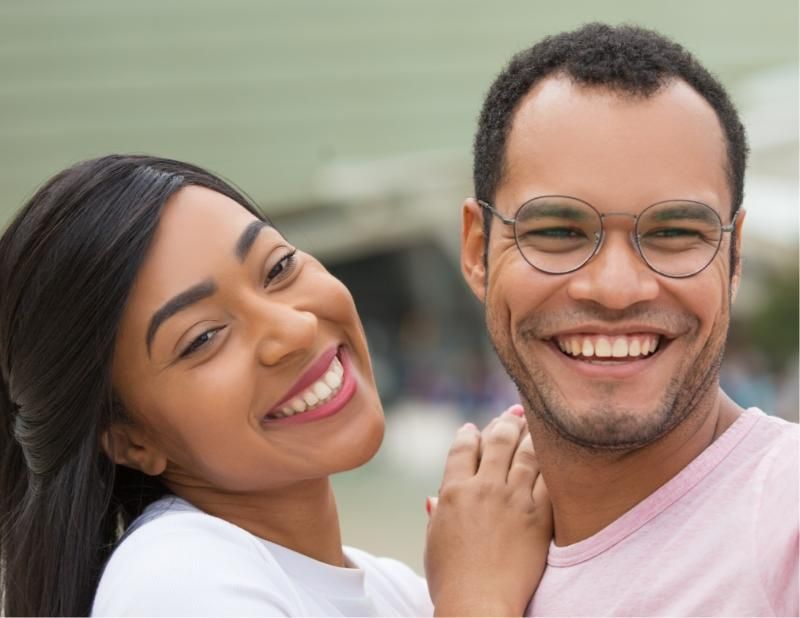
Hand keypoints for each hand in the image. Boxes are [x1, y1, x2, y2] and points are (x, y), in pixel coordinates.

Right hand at [424, 406, 552, 616]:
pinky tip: (554, 453)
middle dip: (505, 422)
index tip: (474, 427)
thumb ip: (436, 514)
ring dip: (530, 433)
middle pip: (497, 441)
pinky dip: (551, 460)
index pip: (463, 447)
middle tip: (513, 414)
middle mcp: (483, 488)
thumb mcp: (433, 542)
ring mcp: (514, 500)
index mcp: (453, 491)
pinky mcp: (539, 516)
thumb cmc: (450, 580)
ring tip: (535, 424)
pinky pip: (548, 478)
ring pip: (526, 452)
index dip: (469, 433)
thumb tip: (433, 499)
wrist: (478, 605)